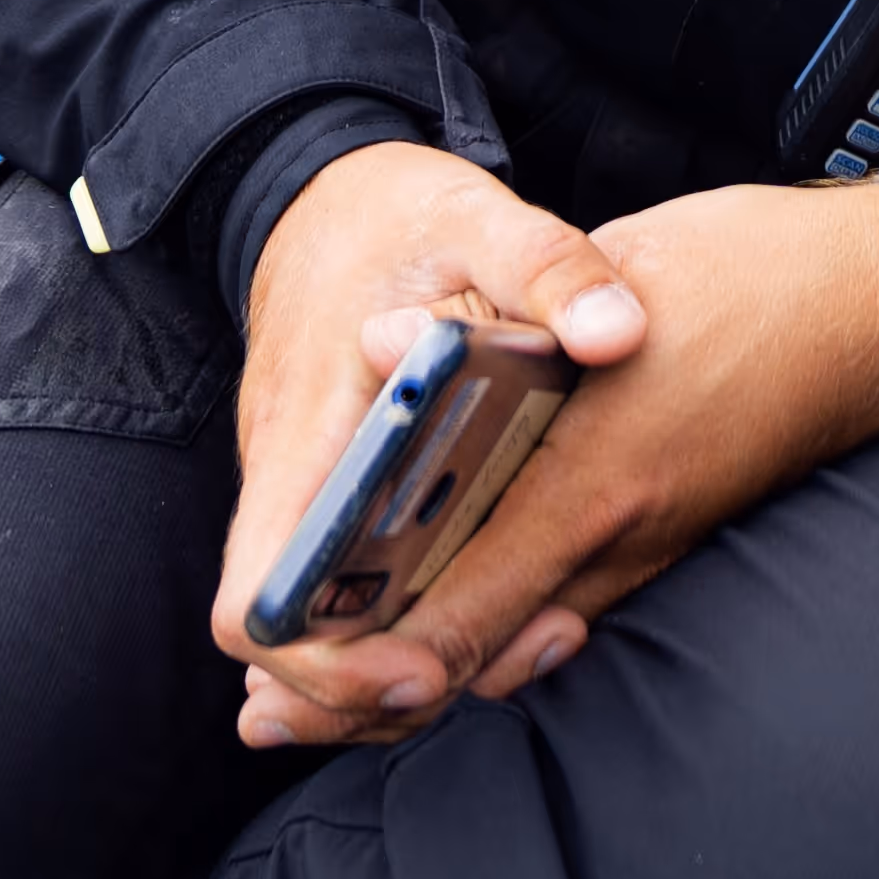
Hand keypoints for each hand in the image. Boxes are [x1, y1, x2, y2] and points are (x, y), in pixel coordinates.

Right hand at [211, 143, 647, 734]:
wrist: (322, 191)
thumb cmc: (389, 211)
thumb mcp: (475, 214)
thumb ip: (548, 269)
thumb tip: (619, 335)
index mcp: (300, 435)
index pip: (258, 599)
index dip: (325, 664)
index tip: (423, 665)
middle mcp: (285, 484)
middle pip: (294, 648)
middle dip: (378, 688)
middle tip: (494, 666)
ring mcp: (306, 495)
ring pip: (327, 629)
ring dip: (399, 662)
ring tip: (516, 648)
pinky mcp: (335, 493)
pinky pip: (352, 587)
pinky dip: (405, 619)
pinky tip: (491, 618)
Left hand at [221, 151, 878, 747]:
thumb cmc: (757, 278)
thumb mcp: (616, 280)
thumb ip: (497, 323)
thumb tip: (386, 347)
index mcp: (595, 481)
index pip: (459, 606)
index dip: (369, 656)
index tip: (294, 671)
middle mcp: (619, 538)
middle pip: (473, 651)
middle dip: (368, 691)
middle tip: (278, 711)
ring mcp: (648, 547)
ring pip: (514, 641)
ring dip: (420, 668)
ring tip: (329, 684)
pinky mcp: (666, 536)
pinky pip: (562, 612)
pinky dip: (491, 635)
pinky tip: (445, 631)